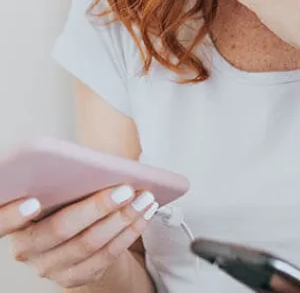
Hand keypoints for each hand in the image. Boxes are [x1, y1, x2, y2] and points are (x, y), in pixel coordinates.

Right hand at [0, 186, 156, 287]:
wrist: (77, 233)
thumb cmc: (68, 198)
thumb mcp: (60, 186)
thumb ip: (63, 177)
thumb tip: (91, 163)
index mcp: (15, 223)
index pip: (0, 222)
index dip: (12, 214)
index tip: (34, 200)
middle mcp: (26, 250)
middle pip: (59, 230)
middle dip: (97, 207)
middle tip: (125, 189)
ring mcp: (49, 267)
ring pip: (88, 244)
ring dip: (122, 218)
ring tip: (145, 197)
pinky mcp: (74, 277)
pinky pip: (106, 256)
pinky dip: (129, 232)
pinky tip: (145, 213)